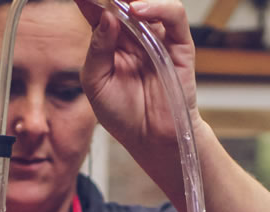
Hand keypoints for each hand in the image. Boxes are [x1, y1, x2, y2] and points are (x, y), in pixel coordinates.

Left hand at [74, 0, 198, 166]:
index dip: (89, 0)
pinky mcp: (179, 44)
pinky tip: (137, 10)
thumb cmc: (121, 114)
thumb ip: (97, 49)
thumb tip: (107, 17)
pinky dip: (158, 6)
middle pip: (123, 1)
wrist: (150, 140)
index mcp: (111, 41)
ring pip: (149, 1)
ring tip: (119, 2)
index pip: (99, 9)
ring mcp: (158, 37)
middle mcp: (134, 34)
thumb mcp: (96, 82)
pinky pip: (174, 15)